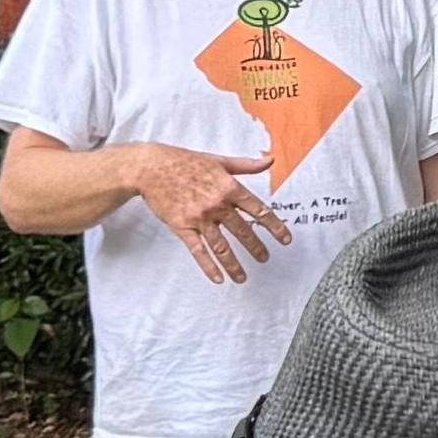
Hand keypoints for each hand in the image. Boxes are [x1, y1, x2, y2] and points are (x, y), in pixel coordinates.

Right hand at [121, 136, 290, 286]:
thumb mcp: (219, 160)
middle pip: (242, 231)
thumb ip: (246, 165)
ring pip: (221, 247)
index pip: (258, 210)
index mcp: (229, 187)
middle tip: (265, 258)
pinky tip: (218, 278)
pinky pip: (198, 251)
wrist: (152, 168)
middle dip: (256, 248)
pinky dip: (209, 267)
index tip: (285, 239)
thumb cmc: (184, 161)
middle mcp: (217, 204)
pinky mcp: (182, 226)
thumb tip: (270, 160)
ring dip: (234, 264)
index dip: (274, 226)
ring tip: (243, 277)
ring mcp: (199, 217)